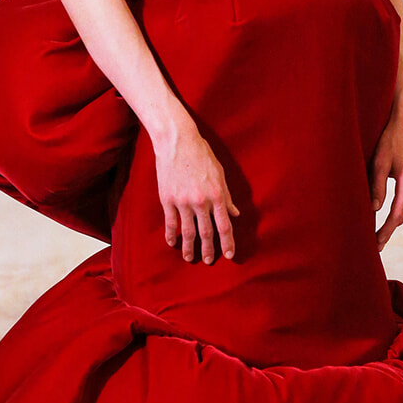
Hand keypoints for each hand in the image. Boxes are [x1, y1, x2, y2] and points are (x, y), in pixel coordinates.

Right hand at [155, 116, 239, 263]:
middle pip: (207, 232)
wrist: (177, 141)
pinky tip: (172, 243)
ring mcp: (183, 201)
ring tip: (190, 258)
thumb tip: (235, 213)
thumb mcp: (220, 173)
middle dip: (209, 249)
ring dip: (189, 248)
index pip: (225, 225)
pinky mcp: (168, 199)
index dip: (228, 242)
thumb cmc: (202, 154)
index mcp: (217, 195)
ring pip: (187, 231)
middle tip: (208, 261)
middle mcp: (201, 201)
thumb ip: (227, 196)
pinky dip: (171, 235)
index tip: (229, 255)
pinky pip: (170, 222)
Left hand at [371, 94, 402, 251]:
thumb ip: (377, 185)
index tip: (377, 244)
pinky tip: (388, 217)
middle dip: (389, 231)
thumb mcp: (379, 162)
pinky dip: (399, 212)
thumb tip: (374, 209)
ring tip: (380, 234)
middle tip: (376, 245)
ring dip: (395, 222)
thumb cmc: (390, 139)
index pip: (396, 214)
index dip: (386, 231)